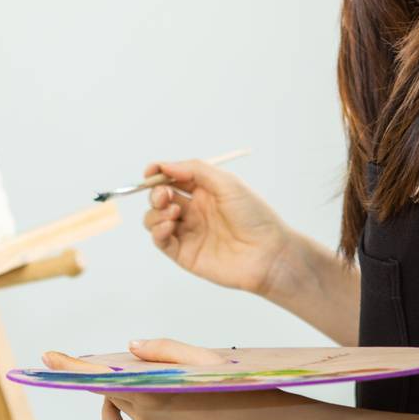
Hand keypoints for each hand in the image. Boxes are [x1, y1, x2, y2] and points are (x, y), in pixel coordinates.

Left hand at [41, 339, 310, 419]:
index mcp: (154, 391)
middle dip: (101, 386)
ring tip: (115, 405)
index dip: (69, 367)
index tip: (46, 358)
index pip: (99, 377)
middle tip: (111, 375)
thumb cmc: (237, 387)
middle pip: (106, 402)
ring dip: (108, 418)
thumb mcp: (203, 358)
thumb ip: (164, 349)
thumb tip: (130, 347)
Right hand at [142, 157, 289, 295]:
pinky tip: (169, 225)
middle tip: (166, 195)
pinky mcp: (185, 254)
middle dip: (156, 193)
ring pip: (154, 218)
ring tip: (174, 213)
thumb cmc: (254, 215)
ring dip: (155, 212)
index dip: (158, 174)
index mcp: (204, 191)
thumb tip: (164, 166)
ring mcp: (188, 232)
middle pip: (160, 197)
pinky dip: (157, 230)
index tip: (150, 172)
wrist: (268, 253)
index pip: (172, 178)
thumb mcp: (227, 183)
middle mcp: (193, 211)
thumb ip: (195, 170)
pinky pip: (160, 240)